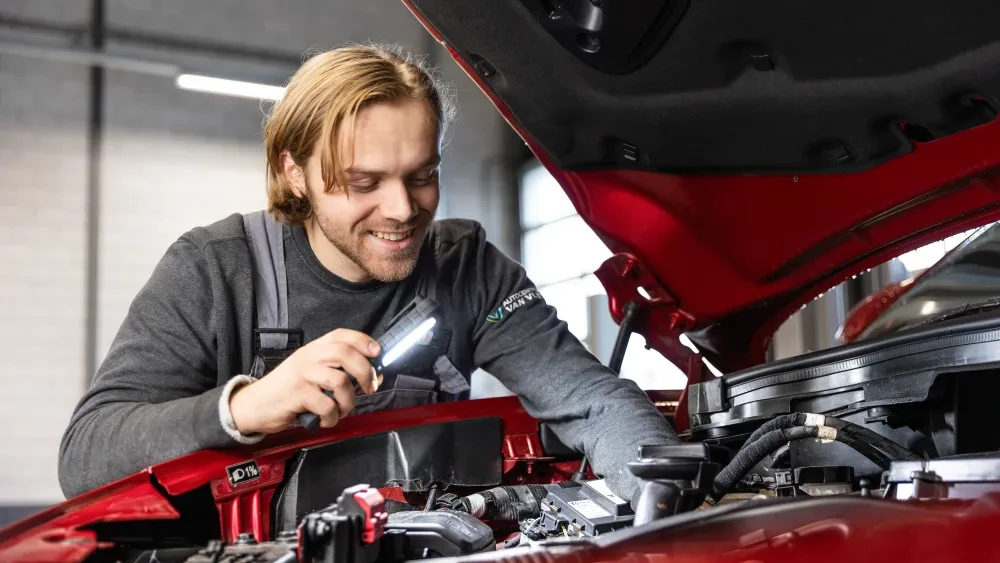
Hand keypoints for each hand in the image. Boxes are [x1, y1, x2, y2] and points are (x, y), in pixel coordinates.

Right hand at [229, 328, 379, 434]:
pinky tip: (325, 420)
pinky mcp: (296, 393)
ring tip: (342, 411)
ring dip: (348, 402)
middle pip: (344, 353)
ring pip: (340, 381)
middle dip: (364, 372)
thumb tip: (374, 377)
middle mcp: (308, 357)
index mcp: (313, 349)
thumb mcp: (311, 374)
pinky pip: (326, 405)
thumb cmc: (287, 391)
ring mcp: (301, 374)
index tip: (377, 353)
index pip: (340, 335)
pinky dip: (332, 417)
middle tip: (369, 388)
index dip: (362, 341)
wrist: (253, 405)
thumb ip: (338, 372)